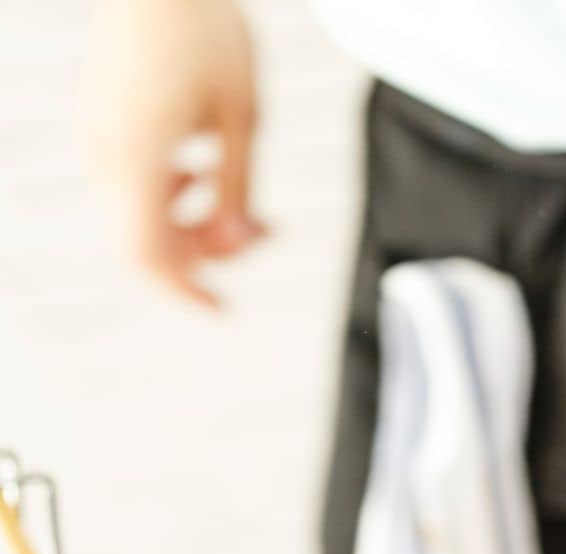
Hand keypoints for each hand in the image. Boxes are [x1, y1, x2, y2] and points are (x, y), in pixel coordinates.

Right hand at [82, 0, 263, 306]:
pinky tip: (206, 168)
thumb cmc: (206, 29)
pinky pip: (134, 184)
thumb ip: (238, 190)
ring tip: (247, 205)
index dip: (184, 292)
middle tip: (263, 232)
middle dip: (206, 251)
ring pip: (142, 215)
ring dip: (195, 222)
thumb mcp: (242, 118)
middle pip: (147, 242)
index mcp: (137, 155)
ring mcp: (98, 137)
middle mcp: (106, 153)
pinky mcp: (103, 122)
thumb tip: (238, 247)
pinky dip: (173, 195)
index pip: (146, 255)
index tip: (223, 310)